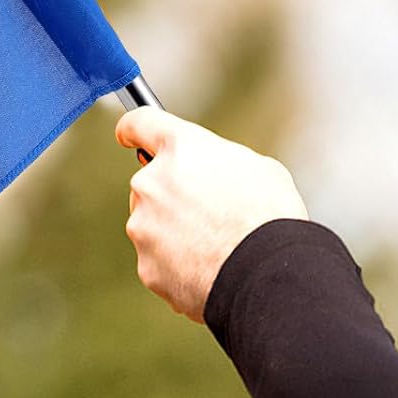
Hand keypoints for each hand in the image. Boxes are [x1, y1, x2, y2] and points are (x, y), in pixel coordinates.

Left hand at [116, 108, 308, 321]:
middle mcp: (151, 183)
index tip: (127, 136)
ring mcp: (144, 227)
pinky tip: (210, 270)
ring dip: (175, 233)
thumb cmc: (269, 217)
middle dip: (173, 196)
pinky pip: (159, 262)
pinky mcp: (146, 266)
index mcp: (179, 149)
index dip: (133, 129)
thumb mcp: (257, 167)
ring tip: (216, 247)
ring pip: (152, 226)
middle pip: (150, 184)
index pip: (139, 124)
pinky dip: (179, 266)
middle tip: (209, 213)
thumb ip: (220, 162)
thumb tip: (215, 173)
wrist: (264, 273)